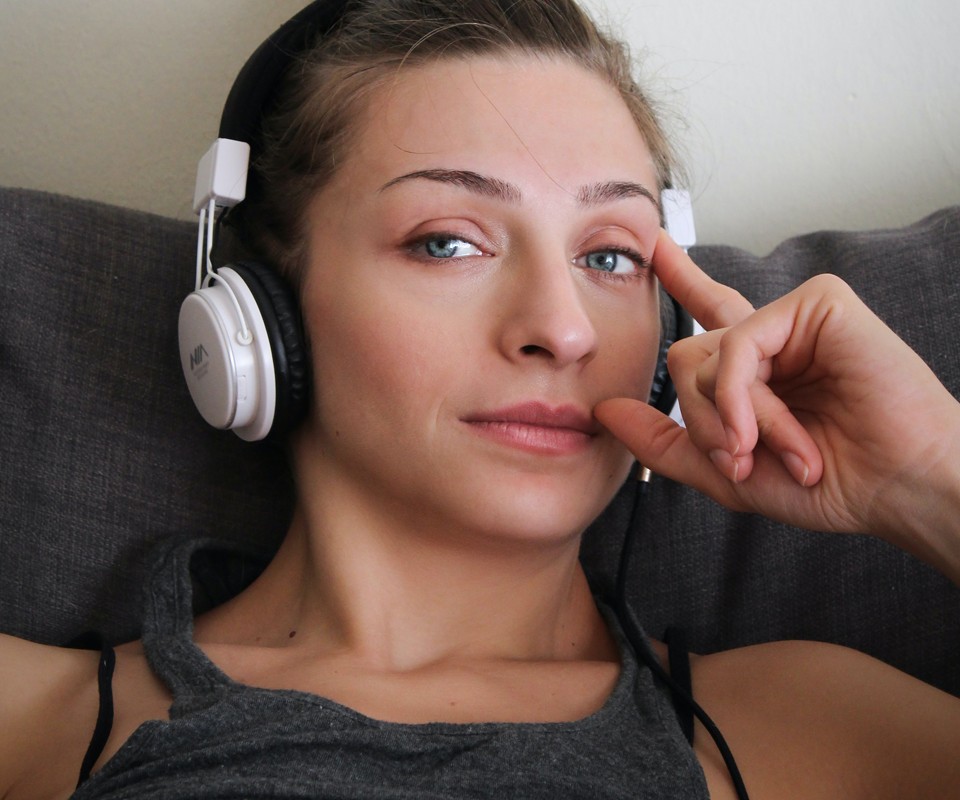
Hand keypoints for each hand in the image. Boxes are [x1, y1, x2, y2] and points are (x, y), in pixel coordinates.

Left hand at [595, 231, 959, 579]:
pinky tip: (769, 430)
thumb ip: (663, 442)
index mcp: (758, 367)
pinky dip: (742, 395)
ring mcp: (794, 316)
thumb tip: (603, 410)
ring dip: (733, 419)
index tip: (652, 245)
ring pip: (705, 355)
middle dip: (706, 424)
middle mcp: (772, 336)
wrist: (898, 489)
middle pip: (684, 358)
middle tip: (747, 461)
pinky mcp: (818, 303)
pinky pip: (738, 344)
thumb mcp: (727, 473)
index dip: (678, 278)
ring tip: (783, 451)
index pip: (706, 317)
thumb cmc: (829, 484)